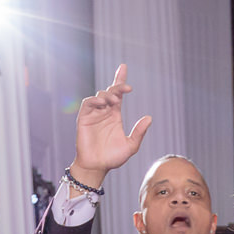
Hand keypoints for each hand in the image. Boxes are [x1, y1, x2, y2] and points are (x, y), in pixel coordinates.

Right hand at [72, 63, 151, 181]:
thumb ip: (139, 132)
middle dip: (117, 86)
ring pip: (99, 96)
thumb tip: (149, 118)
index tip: (124, 67)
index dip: (120, 79)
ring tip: (114, 101)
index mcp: (114, 115)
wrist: (97, 167)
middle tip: (126, 89)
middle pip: (110, 91)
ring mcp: (94, 114)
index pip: (118, 93)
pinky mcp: (84, 118)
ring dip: (108, 95)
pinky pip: (88, 104)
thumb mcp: (130, 146)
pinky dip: (94, 100)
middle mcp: (104, 112)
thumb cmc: (112, 158)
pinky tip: (102, 103)